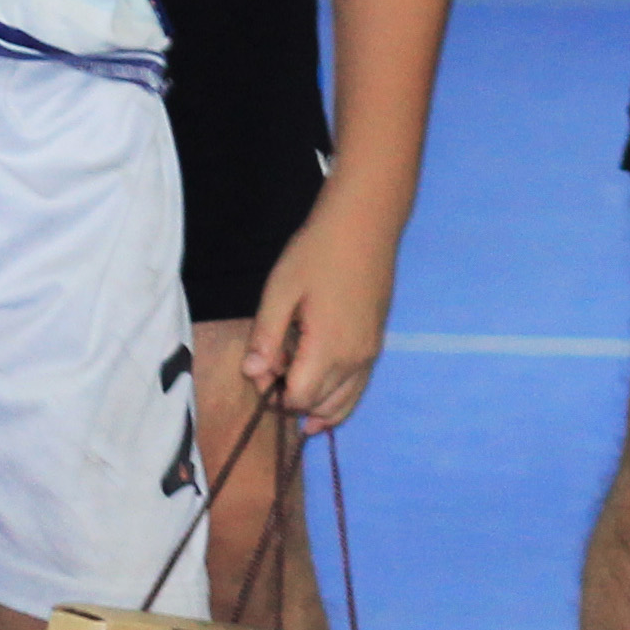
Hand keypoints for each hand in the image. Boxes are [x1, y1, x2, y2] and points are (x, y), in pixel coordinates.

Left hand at [241, 202, 399, 432]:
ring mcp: (370, 353)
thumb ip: (265, 337)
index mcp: (329, 349)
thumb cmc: (317, 252)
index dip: (272, 392)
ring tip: (292, 387)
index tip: (260, 364)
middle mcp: (355, 360)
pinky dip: (337, 398)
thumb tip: (253, 373)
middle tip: (271, 365)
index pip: (297, 399)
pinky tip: (320, 393)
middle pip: (319, 405)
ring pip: (343, 404)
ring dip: (315, 404)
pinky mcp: (376, 343)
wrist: (364, 224)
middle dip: (290, 398)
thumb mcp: (279, 291)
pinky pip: (358, 388)